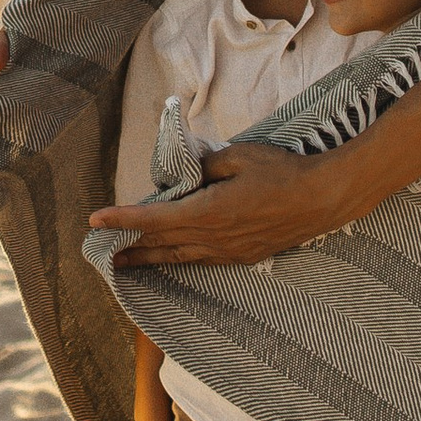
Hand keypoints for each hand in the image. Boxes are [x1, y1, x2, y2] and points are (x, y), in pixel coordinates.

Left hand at [91, 139, 350, 262]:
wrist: (324, 199)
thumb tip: (186, 175)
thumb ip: (206, 166)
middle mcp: (215, 238)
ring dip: (151, 260)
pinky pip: (202, 261)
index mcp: (209, 212)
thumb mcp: (239, 156)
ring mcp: (230, 252)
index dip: (123, 220)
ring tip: (126, 263)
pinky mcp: (244, 257)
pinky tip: (173, 259)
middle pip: (161, 247)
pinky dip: (180, 260)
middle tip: (100, 253)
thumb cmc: (283, 171)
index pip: (154, 219)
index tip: (96, 220)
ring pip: (180, 259)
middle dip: (129, 249)